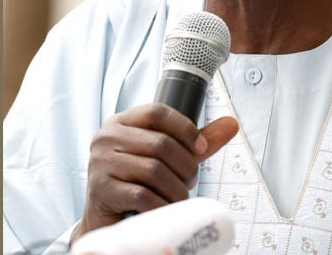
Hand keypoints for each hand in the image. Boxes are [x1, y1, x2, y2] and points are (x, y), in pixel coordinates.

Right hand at [71, 103, 238, 242]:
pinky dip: (163, 204)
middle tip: (190, 180)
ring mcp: (100, 164)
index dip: (185, 128)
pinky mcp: (101, 190)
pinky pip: (142, 195)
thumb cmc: (137, 182)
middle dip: (185, 165)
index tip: (201, 147)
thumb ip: (195, 141)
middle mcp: (106, 138)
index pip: (157, 112)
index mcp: (120, 122)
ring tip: (180, 196)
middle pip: (160, 143)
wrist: (106, 218)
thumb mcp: (166, 157)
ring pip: (154, 171)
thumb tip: (231, 124)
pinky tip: (167, 208)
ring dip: (177, 188)